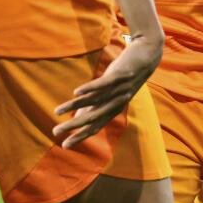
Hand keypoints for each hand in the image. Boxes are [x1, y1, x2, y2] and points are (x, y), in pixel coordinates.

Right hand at [53, 33, 161, 148]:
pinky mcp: (120, 75)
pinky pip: (102, 84)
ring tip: (57, 111)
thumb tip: (78, 116)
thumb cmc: (125, 76)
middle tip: (55, 132)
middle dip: (73, 126)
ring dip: (74, 107)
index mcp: (114, 109)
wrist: (147, 56)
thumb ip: (96, 105)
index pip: (95, 127)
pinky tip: (75, 92)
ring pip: (93, 101)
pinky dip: (89, 89)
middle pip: (92, 118)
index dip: (80, 136)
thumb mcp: (110, 93)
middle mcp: (116, 102)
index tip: (64, 146)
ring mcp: (119, 90)